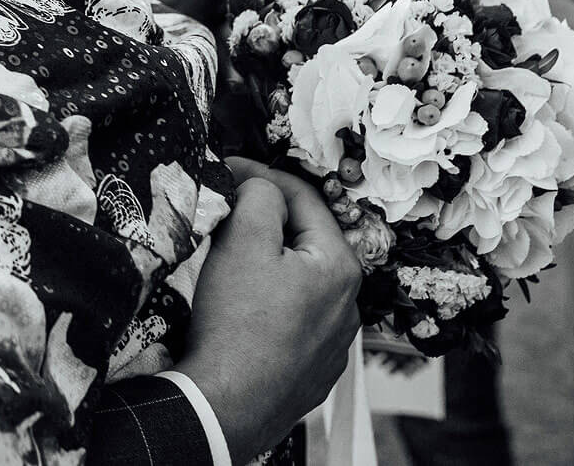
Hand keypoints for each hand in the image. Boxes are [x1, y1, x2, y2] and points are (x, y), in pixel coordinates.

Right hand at [178, 158, 362, 462]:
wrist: (226, 405)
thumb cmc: (236, 325)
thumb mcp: (244, 240)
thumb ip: (260, 195)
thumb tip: (263, 184)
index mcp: (340, 267)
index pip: (304, 198)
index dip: (262, 174)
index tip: (229, 168)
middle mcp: (347, 306)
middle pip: (304, 241)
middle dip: (266, 222)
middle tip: (225, 214)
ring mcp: (332, 343)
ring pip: (300, 282)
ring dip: (270, 265)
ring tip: (229, 264)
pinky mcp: (312, 370)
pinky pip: (294, 319)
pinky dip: (271, 304)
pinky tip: (243, 310)